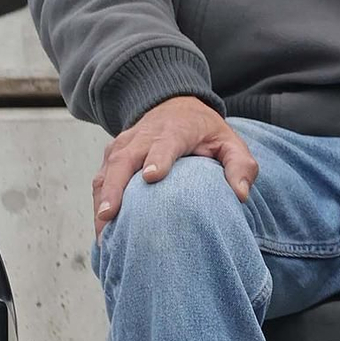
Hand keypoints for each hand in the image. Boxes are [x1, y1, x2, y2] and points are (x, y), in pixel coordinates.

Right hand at [93, 96, 257, 237]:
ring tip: (101, 232)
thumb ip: (241, 166)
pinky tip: (101, 230)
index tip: (152, 178)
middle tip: (109, 215)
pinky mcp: (113, 155)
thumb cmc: (206, 133)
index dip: (158, 159)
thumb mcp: (231, 143)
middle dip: (115, 186)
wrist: (175, 108)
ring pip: (107, 170)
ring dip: (101, 198)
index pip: (165, 144)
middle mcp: (144, 136)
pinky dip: (98, 201)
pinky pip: (100, 177)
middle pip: (125, 159)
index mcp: (176, 131)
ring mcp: (124, 145)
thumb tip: (241, 195)